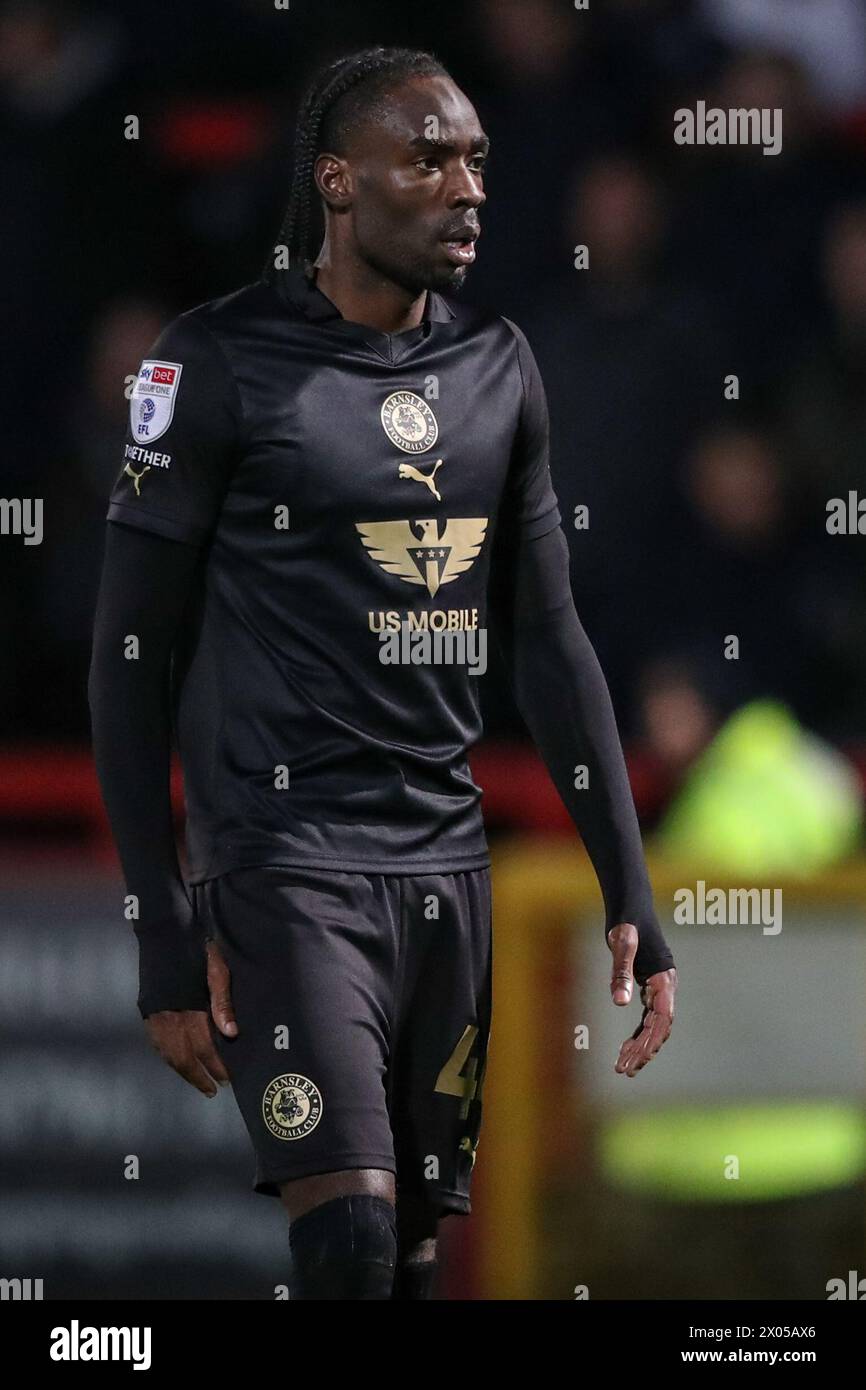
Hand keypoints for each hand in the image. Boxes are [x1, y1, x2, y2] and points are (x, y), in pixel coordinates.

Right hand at [144, 939, 237, 1095]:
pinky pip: (157, 1043)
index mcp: (188, 1008)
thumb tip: (231, 1034)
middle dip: (199, 1075)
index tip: (227, 1079)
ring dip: (183, 1071)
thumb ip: (223, 1003)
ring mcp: (155, 1015)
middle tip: (213, 1089)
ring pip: (167, 1053)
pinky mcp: (147, 1011)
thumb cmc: (197, 950)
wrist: (164, 933)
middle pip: (183, 1056)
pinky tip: (179, 1062)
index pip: (203, 1046)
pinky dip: (169, 1057)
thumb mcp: (217, 970)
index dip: (215, 1065)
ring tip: (199, 1081)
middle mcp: (168, 1017)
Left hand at [606, 921, 676, 1077]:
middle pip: (660, 1027)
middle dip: (644, 1050)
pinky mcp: (650, 986)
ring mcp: (660, 987)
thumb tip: (620, 1004)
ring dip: (641, 1046)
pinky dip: (639, 1033)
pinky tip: (627, 1046)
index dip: (650, 1041)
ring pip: (655, 1025)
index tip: (634, 1060)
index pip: (661, 1019)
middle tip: (624, 1070)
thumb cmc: (626, 922)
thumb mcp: (620, 944)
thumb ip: (620, 972)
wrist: (631, 905)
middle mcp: (666, 985)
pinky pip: (648, 1017)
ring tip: (623, 1066)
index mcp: (663, 978)